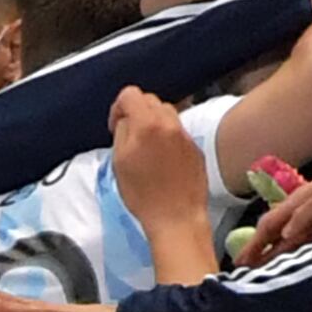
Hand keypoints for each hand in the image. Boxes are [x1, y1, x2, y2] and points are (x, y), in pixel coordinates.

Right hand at [107, 87, 210, 228]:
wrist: (177, 217)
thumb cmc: (143, 194)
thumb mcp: (119, 162)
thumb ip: (122, 132)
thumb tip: (126, 120)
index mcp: (147, 124)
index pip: (130, 94)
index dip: (118, 108)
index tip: (116, 127)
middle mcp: (169, 123)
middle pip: (150, 101)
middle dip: (137, 113)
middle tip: (130, 137)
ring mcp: (185, 135)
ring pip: (166, 114)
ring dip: (153, 123)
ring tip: (147, 148)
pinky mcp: (195, 148)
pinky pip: (178, 132)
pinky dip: (167, 137)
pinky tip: (163, 161)